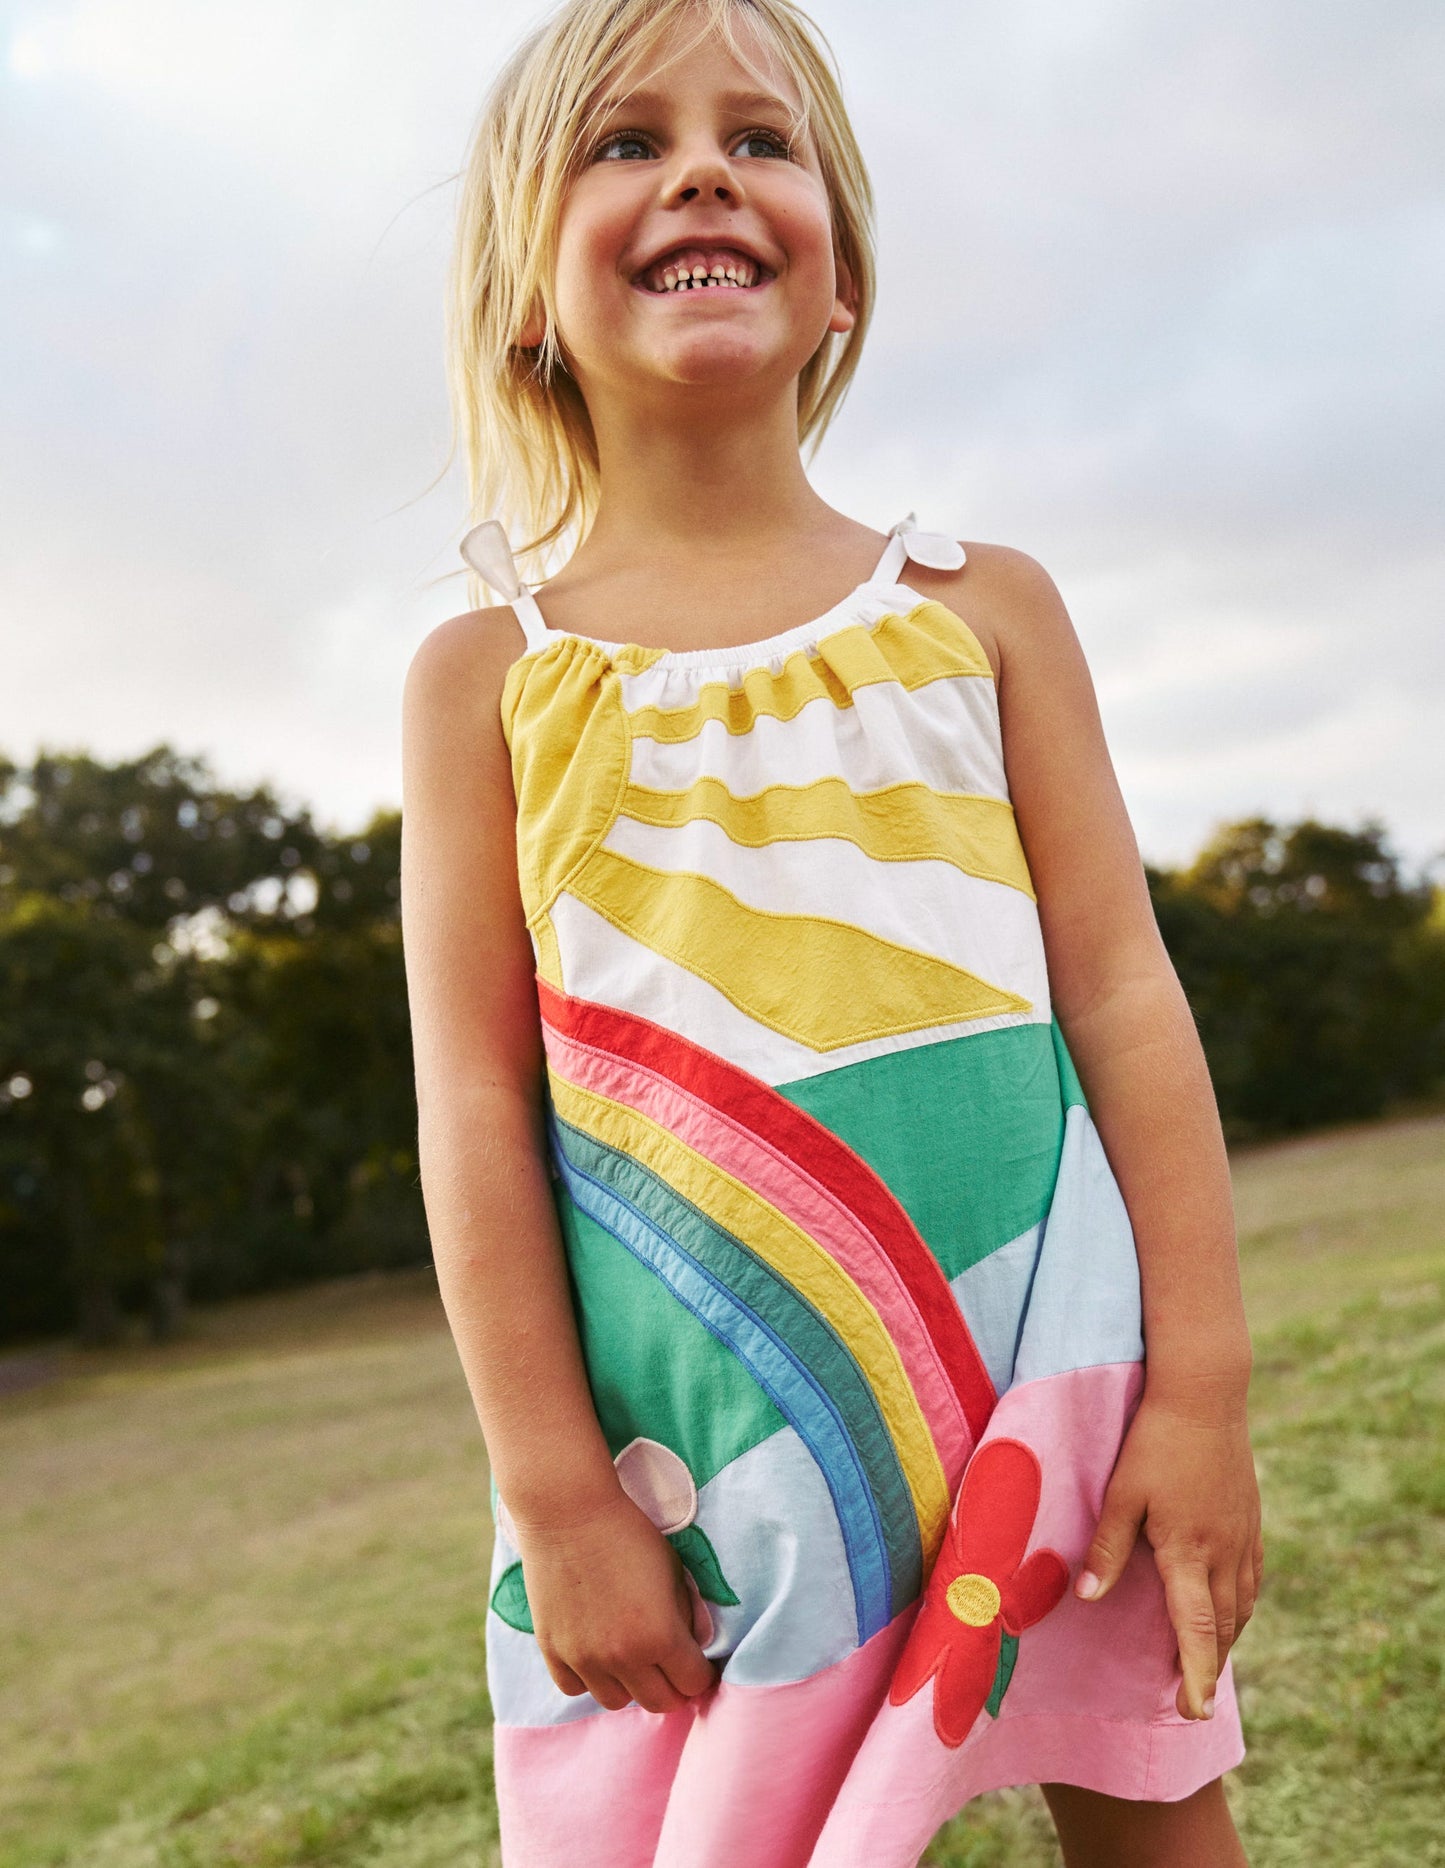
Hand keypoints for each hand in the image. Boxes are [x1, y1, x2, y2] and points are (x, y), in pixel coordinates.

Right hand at [513, 1486, 717, 1714]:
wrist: (570, 1513)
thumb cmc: (629, 1535)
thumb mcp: (674, 1571)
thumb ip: (688, 1616)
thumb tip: (694, 1647)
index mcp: (659, 1636)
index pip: (693, 1684)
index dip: (701, 1674)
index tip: (699, 1664)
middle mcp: (622, 1658)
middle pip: (659, 1703)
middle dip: (673, 1688)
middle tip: (671, 1668)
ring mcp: (584, 1659)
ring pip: (616, 1702)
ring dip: (630, 1686)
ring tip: (632, 1658)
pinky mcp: (552, 1651)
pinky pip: (575, 1689)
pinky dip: (590, 1677)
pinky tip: (597, 1652)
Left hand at [1073, 1385, 1263, 1720]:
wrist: (1205, 1394)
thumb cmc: (1155, 1441)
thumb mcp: (1122, 1493)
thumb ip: (1107, 1548)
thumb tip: (1087, 1599)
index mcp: (1189, 1551)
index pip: (1197, 1630)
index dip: (1196, 1674)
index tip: (1196, 1711)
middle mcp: (1224, 1552)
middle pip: (1223, 1627)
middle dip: (1208, 1666)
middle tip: (1191, 1700)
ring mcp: (1243, 1536)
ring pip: (1241, 1605)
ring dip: (1225, 1639)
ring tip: (1206, 1662)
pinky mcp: (1250, 1519)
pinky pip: (1251, 1579)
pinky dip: (1240, 1605)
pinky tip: (1229, 1608)